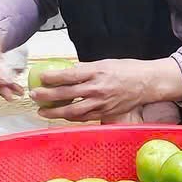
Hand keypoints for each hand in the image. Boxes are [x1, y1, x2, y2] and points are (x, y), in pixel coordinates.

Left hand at [32, 58, 181, 122]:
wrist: (147, 83)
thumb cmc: (126, 70)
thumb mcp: (105, 63)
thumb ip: (86, 69)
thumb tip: (67, 73)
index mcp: (97, 72)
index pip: (70, 75)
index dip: (53, 77)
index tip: (41, 78)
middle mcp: (97, 88)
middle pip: (67, 94)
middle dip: (47, 96)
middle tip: (34, 96)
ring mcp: (101, 103)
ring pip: (73, 110)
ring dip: (55, 112)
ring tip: (41, 111)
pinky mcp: (105, 113)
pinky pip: (84, 117)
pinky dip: (70, 117)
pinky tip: (61, 116)